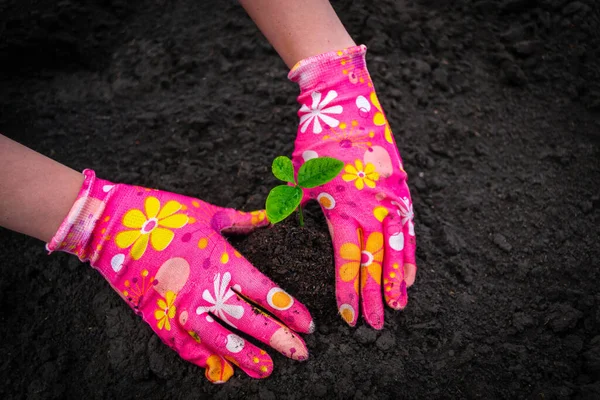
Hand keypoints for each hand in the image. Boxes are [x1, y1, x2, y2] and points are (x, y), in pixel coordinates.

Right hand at [47, 170, 313, 382]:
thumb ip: (243, 221)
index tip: (308, 325)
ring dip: (244, 356)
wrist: (112, 224)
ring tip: (265, 370)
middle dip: (277, 339)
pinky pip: (183, 345)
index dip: (288, 310)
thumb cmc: (163, 213)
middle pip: (248, 321)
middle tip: (300, 354)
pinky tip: (218, 370)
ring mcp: (180, 306)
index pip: (264, 292)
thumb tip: (271, 217)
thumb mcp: (208, 213)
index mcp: (222, 261)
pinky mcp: (157, 316)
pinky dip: (202, 359)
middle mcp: (205, 289)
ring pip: (219, 340)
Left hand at [289, 45, 416, 328]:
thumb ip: (291, 208)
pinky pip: (409, 228)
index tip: (348, 316)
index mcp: (340, 209)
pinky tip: (411, 274)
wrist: (346, 103)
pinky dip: (409, 253)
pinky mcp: (401, 188)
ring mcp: (389, 198)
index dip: (347, 290)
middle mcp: (369, 208)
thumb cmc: (316, 142)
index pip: (347, 261)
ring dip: (396, 282)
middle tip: (374, 325)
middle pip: (373, 262)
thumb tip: (271, 227)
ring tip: (397, 307)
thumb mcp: (299, 177)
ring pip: (396, 249)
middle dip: (373, 296)